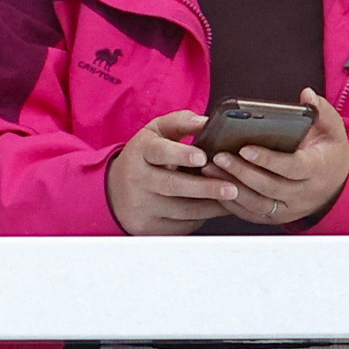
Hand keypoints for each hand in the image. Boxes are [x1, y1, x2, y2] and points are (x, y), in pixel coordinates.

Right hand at [106, 111, 232, 234]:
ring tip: (233, 198)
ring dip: (210, 206)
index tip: (202, 157)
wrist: (115, 191)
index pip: (158, 151)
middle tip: (231, 188)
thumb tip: (206, 122)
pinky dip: (202, 218)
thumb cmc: (145, 157)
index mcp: (140, 151)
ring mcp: (140, 205)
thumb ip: (180, 122)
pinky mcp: (147, 226)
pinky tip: (215, 209)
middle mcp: (136, 178)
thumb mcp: (156, 133)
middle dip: (204, 188)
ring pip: (182, 209)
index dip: (180, 154)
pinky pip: (180, 225)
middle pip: (172, 185)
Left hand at [207, 90, 348, 226]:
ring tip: (210, 168)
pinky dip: (231, 202)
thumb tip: (306, 95)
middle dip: (242, 172)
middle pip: (269, 187)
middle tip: (218, 156)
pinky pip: (251, 213)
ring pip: (257, 203)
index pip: (292, 168)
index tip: (245, 148)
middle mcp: (304, 194)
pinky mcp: (276, 216)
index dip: (268, 160)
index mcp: (318, 170)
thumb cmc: (328, 152)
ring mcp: (289, 208)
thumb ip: (320, 110)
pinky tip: (215, 185)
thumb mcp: (332, 129)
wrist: (336, 184)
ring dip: (231, 187)